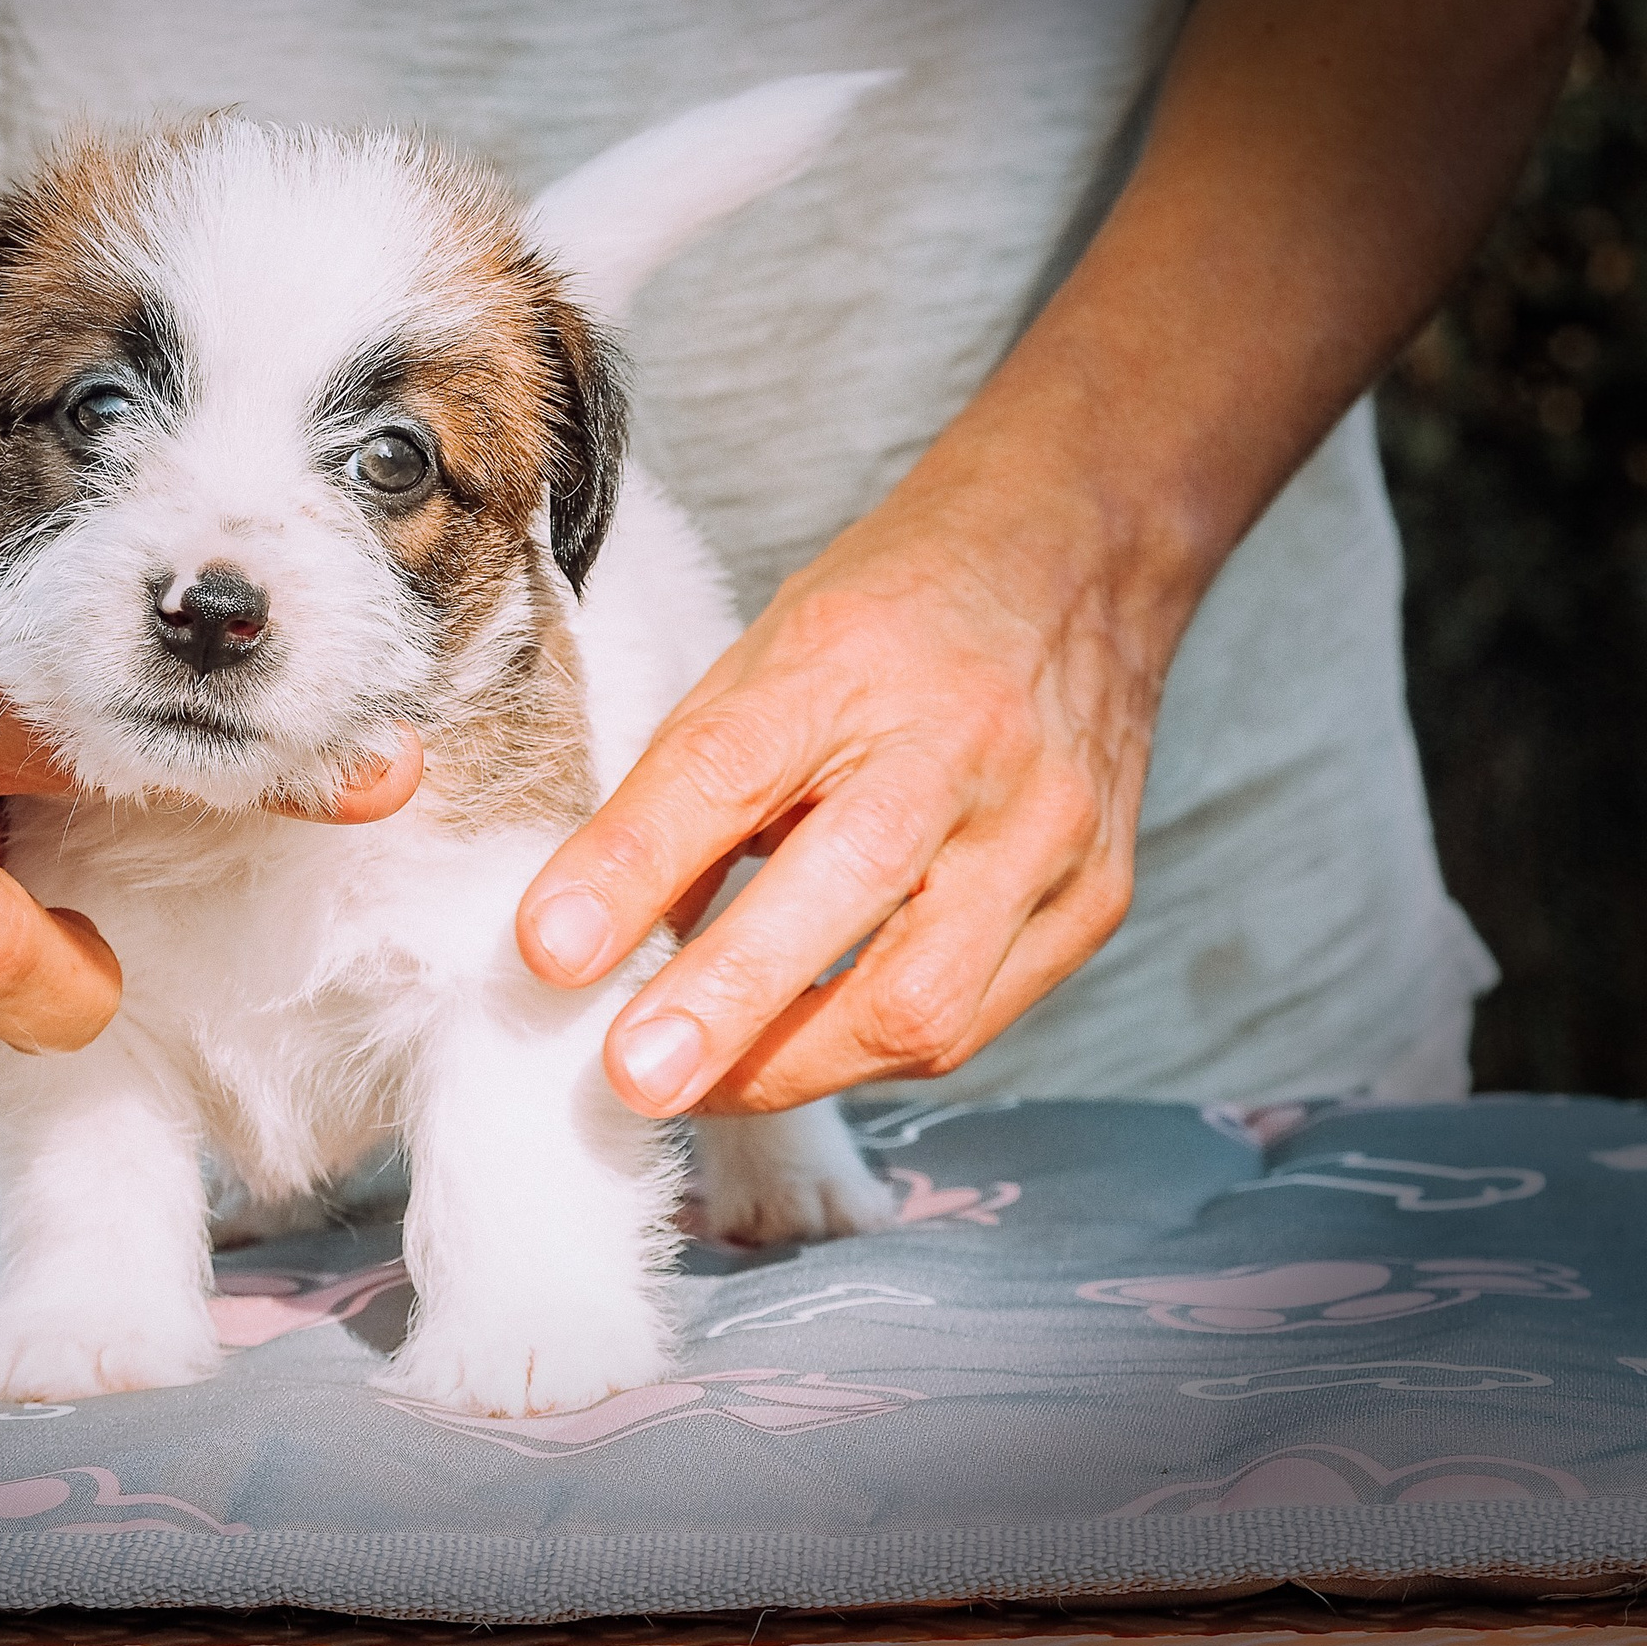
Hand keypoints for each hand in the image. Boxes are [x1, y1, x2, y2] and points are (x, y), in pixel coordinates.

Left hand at [517, 458, 1159, 1116]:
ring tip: (703, 1086)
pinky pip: (974, 1020)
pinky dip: (872, 1049)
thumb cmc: (891, 621)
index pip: (727, 768)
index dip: (633, 865)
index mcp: (849, 658)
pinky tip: (807, 1049)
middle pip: (844, 885)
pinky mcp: (1095, 900)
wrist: (1078, 559)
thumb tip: (600, 940)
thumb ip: (687, 793)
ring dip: (797, 1064)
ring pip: (926, 994)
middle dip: (727, 1002)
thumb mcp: (762, 661)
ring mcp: (1045, 829)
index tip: (551, 950)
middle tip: (631, 1077)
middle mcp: (961, 742)